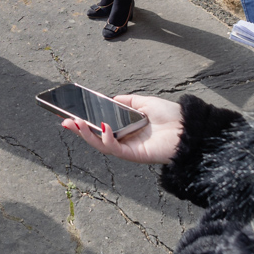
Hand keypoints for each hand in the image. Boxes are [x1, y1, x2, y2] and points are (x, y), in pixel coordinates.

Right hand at [59, 95, 183, 164]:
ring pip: (101, 145)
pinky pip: (115, 149)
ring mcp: (129, 148)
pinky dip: (107, 138)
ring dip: (87, 135)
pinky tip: (103, 127)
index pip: (101, 127)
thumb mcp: (144, 102)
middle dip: (79, 131)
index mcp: (126, 129)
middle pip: (97, 138)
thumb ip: (126, 102)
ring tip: (76, 124)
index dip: (85, 122)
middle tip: (65, 122)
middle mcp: (125, 140)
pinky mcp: (135, 155)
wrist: (188, 128)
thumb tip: (110, 99)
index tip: (71, 115)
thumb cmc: (171, 116)